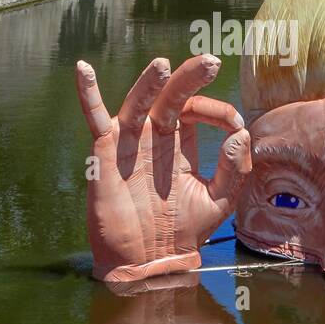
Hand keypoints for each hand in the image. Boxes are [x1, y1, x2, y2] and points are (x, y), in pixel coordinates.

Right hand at [75, 54, 251, 281]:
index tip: (235, 123)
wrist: (148, 261)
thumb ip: (234, 169)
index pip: (197, 112)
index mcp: (180, 145)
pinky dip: (87, 92)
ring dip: (150, 82)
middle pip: (171, 98)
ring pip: (139, 102)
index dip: (218, 112)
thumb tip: (241, 134)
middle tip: (210, 62)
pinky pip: (95, 117)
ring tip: (164, 64)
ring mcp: (130, 142)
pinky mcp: (106, 152)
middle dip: (190, 78)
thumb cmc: (183, 231)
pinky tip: (83, 68)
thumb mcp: (220, 201)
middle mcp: (155, 138)